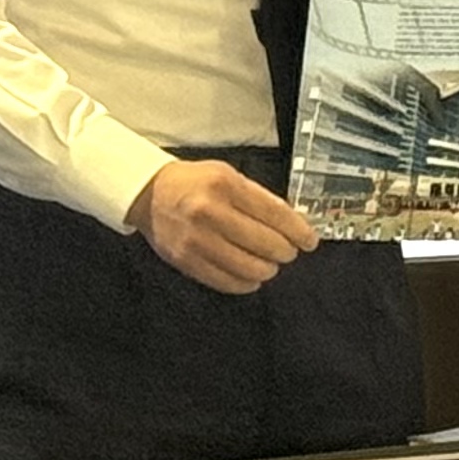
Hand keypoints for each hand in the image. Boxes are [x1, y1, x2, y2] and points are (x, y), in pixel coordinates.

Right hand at [127, 154, 315, 293]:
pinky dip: (246, 283)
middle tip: (287, 252)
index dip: (298, 231)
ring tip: (268, 264)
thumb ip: (259, 198)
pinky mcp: (186, 261)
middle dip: (285, 252)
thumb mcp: (228, 175)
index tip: (309, 241)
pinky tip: (250, 277)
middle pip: (267, 244)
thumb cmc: (195, 183)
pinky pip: (227, 282)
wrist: (149, 194)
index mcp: (225, 185)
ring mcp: (197, 239)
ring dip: (267, 269)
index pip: (275, 214)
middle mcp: (210, 212)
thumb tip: (294, 225)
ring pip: (250, 268)